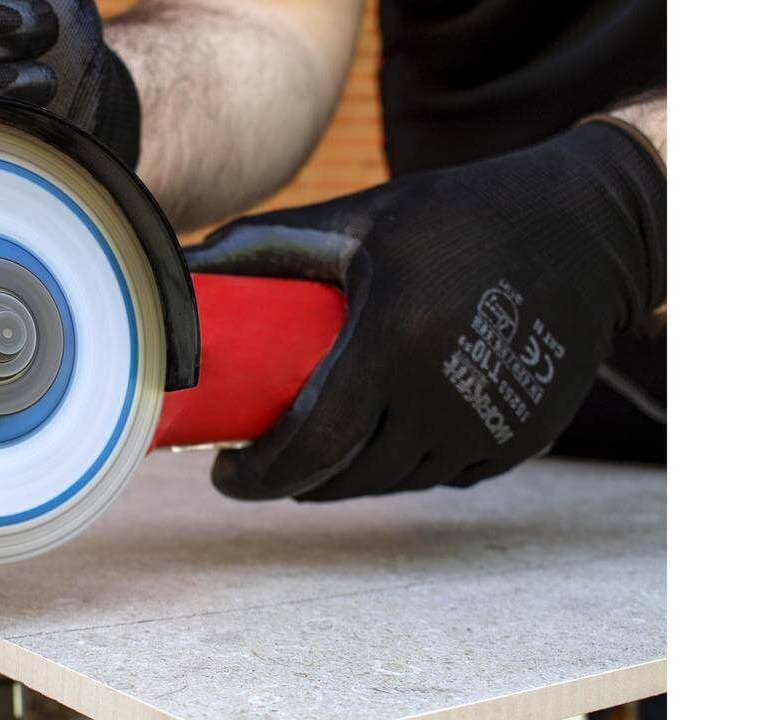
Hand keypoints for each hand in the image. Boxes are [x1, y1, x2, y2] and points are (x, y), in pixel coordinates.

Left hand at [184, 121, 665, 501]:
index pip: (312, 444)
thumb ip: (266, 242)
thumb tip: (185, 269)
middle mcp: (444, 395)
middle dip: (291, 480)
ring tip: (312, 448)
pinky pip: (438, 474)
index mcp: (397, 338)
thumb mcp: (360, 219)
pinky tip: (380, 437)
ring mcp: (487, 426)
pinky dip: (399, 466)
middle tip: (259, 458)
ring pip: (391, 482)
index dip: (259, 475)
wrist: (589, 229)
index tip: (224, 474)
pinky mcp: (517, 440)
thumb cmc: (458, 215)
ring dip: (342, 477)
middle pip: (345, 476)